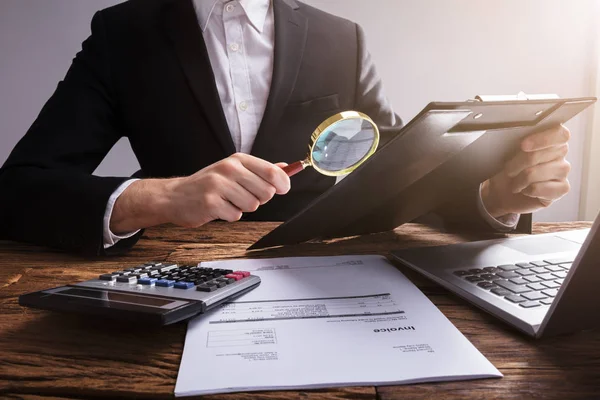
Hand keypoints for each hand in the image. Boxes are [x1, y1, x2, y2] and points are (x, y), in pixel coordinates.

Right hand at [110, 153, 289, 232]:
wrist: (175, 196)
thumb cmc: (207, 185)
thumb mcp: (234, 171)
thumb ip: (259, 170)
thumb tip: (285, 168)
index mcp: (237, 160)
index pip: (271, 171)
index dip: (283, 183)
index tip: (283, 189)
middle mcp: (228, 169)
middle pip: (266, 191)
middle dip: (259, 199)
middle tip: (242, 196)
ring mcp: (219, 185)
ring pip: (252, 205)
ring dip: (242, 208)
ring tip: (227, 201)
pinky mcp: (211, 203)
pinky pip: (236, 215)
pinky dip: (229, 216)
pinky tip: (218, 208)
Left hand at [481, 125, 570, 217]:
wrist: (505, 190)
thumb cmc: (509, 166)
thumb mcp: (508, 150)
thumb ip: (517, 141)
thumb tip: (519, 141)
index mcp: (552, 137)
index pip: (559, 134)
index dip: (542, 139)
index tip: (523, 145)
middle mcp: (562, 152)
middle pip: (538, 155)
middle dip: (516, 164)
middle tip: (508, 170)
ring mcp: (563, 170)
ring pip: (533, 173)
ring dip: (518, 180)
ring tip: (515, 182)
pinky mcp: (563, 188)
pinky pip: (537, 188)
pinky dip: (525, 190)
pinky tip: (525, 190)